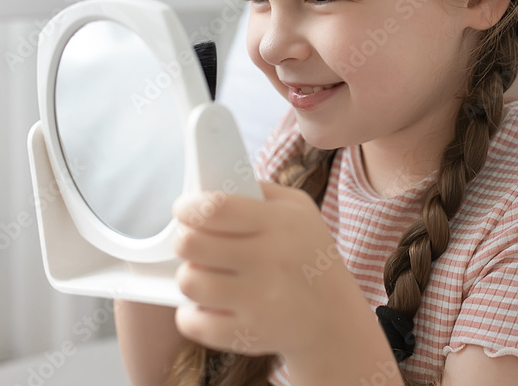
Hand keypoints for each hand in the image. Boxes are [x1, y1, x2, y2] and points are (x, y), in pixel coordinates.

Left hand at [171, 181, 357, 358]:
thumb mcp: (298, 208)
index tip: (184, 209)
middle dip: (185, 240)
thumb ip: (257, 190)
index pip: (215, 208)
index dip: (188, 206)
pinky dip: (191, 314)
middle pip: (192, 244)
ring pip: (189, 282)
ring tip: (205, 274)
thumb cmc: (308, 254)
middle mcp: (269, 261)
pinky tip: (208, 304)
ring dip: (190, 275)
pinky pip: (193, 321)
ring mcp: (259, 301)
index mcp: (279, 223)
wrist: (333, 316)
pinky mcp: (248, 333)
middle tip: (194, 243)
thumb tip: (211, 184)